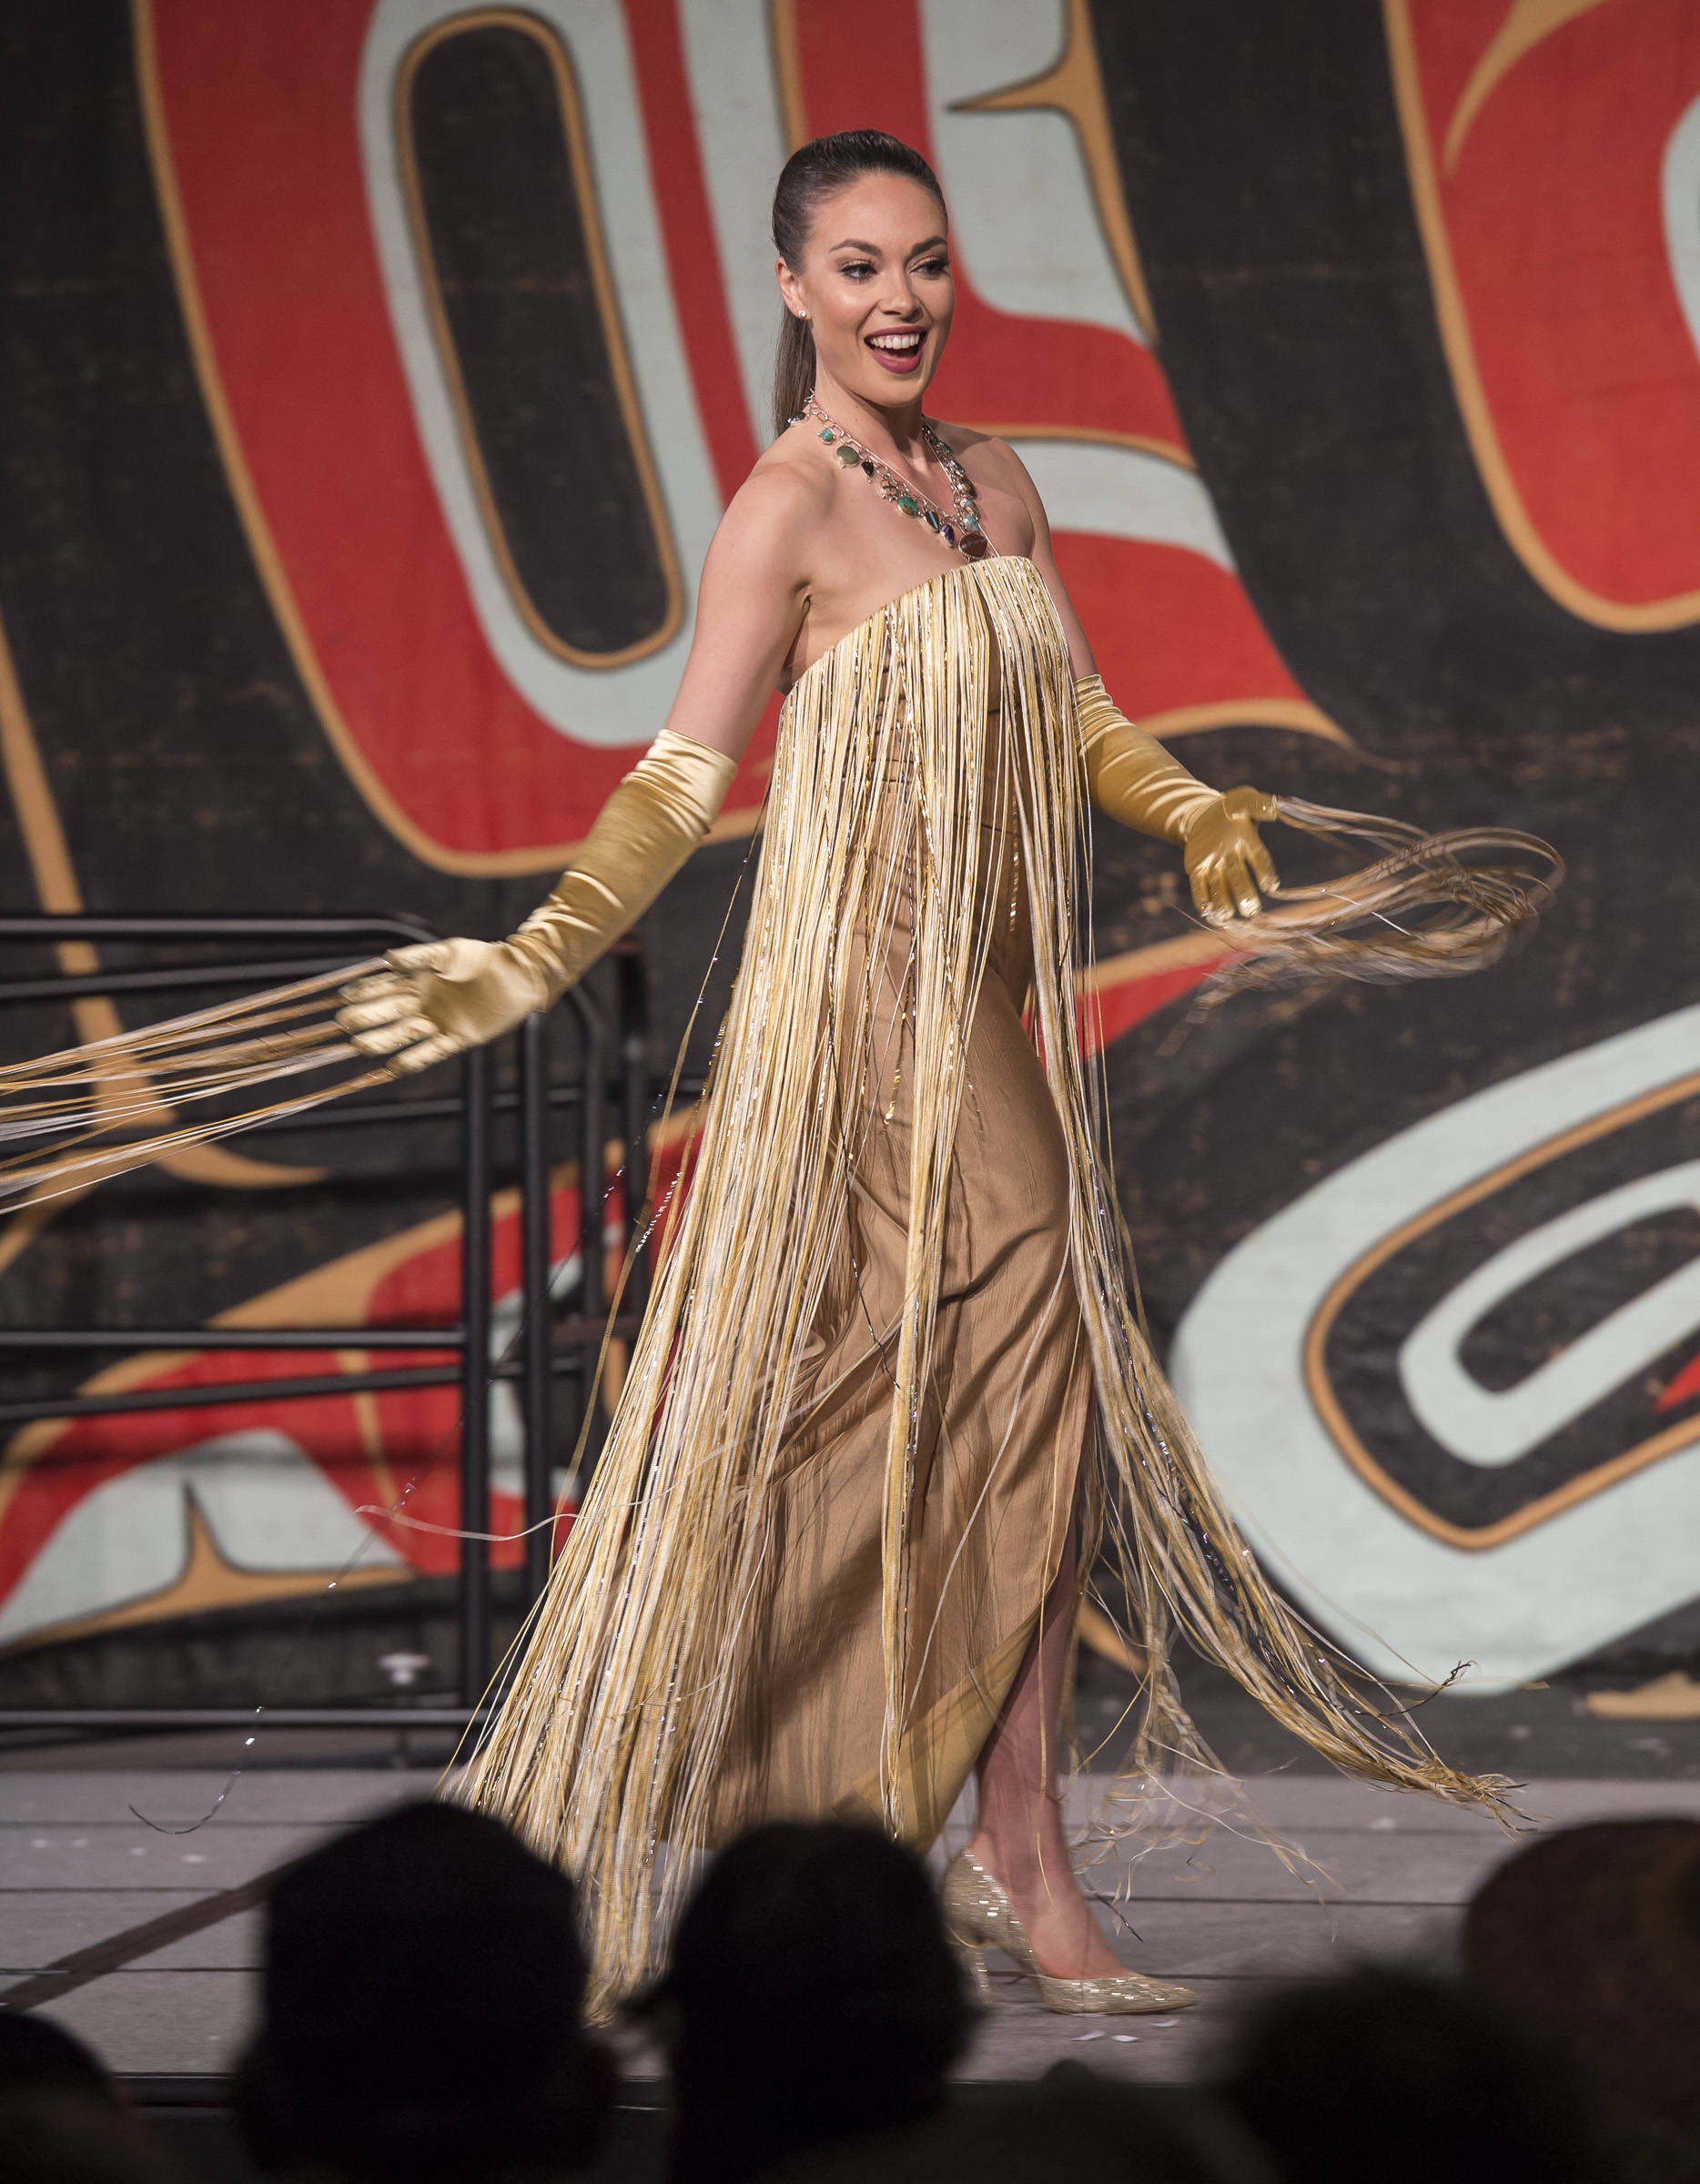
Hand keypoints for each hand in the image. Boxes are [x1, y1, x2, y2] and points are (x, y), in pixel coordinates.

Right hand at [336, 938, 545, 1073]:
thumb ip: (418, 957)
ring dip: (383, 1041)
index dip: (364, 993)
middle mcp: (424, 1005)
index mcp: (418, 982)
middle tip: (344, 1024)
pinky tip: (394, 1068)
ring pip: (404, 1034)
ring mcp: (439, 1023)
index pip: (384, 988)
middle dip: (367, 1018)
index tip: (343, 998)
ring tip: (361, 1046)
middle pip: (389, 1013)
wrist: (517, 974)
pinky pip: (431, 1053)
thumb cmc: (481, 958)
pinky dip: (414, 1060)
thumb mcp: (447, 953)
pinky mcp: (458, 1038)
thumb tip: (386, 959)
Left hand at [1182, 787, 1279, 922]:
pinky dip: (1201, 899)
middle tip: (1250, 910)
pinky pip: (1199, 887)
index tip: (1270, 886)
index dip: (1265, 873)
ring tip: (1226, 915)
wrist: (1205, 814)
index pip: (1259, 860)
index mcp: (1248, 843)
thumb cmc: (1232, 807)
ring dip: (1223, 902)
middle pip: (1240, 879)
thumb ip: (1258, 804)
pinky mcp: (1197, 870)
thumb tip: (1273, 808)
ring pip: (1220, 888)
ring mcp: (1215, 866)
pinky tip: (1205, 910)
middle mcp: (1233, 859)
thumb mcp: (1245, 799)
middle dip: (1245, 895)